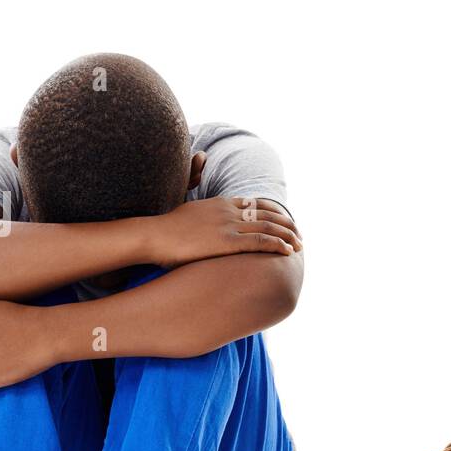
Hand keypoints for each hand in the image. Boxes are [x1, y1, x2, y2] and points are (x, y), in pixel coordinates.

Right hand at [149, 196, 301, 267]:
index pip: (256, 203)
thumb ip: (200, 205)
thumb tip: (202, 199)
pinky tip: (287, 251)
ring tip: (299, 245)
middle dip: (286, 225)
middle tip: (299, 235)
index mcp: (220, 203)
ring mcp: (227, 225)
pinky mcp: (226, 242)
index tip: (285, 222)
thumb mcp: (186, 209)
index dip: (274, 212)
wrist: (152, 235)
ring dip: (287, 236)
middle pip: (266, 214)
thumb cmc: (166, 229)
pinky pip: (259, 241)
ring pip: (267, 227)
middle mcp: (227, 210)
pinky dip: (277, 245)